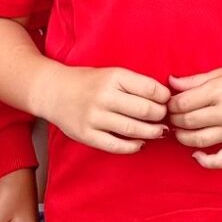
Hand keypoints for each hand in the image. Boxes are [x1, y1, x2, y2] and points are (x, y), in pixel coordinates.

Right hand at [40, 64, 169, 153]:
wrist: (54, 91)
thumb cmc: (89, 82)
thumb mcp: (112, 74)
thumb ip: (135, 84)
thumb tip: (164, 99)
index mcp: (113, 77)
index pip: (149, 88)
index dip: (164, 97)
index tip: (167, 101)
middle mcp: (104, 96)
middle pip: (144, 110)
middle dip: (160, 115)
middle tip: (164, 117)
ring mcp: (94, 117)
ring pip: (132, 129)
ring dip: (151, 132)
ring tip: (159, 132)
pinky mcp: (86, 135)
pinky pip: (115, 145)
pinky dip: (132, 146)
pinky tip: (140, 143)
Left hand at [167, 58, 221, 168]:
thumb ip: (195, 80)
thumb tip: (171, 83)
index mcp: (219, 90)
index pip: (182, 102)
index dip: (171, 104)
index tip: (170, 103)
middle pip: (187, 122)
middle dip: (174, 120)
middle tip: (173, 116)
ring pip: (198, 140)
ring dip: (183, 138)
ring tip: (181, 131)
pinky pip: (221, 160)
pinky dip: (204, 161)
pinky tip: (196, 155)